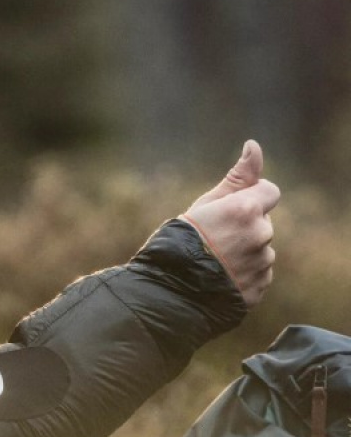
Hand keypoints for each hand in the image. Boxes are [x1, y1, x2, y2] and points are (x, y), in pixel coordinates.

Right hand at [181, 140, 279, 305]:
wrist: (168, 291)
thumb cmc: (180, 243)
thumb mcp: (204, 205)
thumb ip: (237, 177)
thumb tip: (254, 145)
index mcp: (246, 209)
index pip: (269, 191)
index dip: (250, 198)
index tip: (230, 210)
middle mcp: (260, 235)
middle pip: (262, 223)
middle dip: (243, 228)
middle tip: (212, 242)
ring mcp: (261, 264)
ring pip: (260, 251)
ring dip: (244, 254)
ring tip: (213, 264)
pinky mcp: (258, 287)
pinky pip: (258, 275)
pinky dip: (243, 276)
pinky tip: (219, 280)